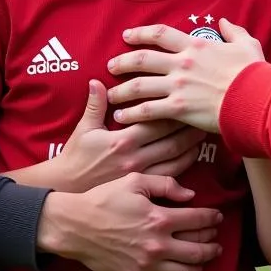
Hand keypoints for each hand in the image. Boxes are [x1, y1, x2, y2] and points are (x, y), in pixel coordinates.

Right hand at [36, 173, 222, 270]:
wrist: (75, 226)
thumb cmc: (104, 198)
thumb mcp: (135, 180)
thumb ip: (166, 184)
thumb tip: (190, 195)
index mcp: (160, 218)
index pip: (199, 221)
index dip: (213, 219)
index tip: (218, 217)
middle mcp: (158, 245)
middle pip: (198, 250)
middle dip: (212, 245)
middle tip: (216, 241)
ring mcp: (147, 265)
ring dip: (200, 265)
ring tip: (203, 258)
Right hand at [52, 81, 206, 191]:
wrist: (66, 190)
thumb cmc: (75, 158)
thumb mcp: (84, 129)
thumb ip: (95, 105)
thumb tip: (97, 80)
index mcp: (122, 140)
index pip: (156, 120)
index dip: (175, 109)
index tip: (190, 97)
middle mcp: (135, 158)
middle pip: (171, 139)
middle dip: (190, 126)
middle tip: (205, 113)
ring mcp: (140, 175)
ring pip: (175, 158)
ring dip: (192, 146)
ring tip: (204, 132)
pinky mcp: (141, 188)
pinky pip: (169, 177)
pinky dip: (185, 166)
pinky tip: (194, 156)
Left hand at [106, 19, 264, 132]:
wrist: (256, 96)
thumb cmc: (254, 72)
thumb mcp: (247, 44)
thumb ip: (234, 32)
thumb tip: (225, 22)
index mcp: (195, 46)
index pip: (160, 34)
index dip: (141, 33)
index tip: (127, 36)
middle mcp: (182, 63)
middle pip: (142, 59)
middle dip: (122, 62)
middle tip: (111, 66)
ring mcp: (178, 86)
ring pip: (139, 85)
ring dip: (121, 90)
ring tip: (111, 95)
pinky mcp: (179, 108)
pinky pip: (148, 110)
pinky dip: (132, 113)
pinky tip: (121, 116)